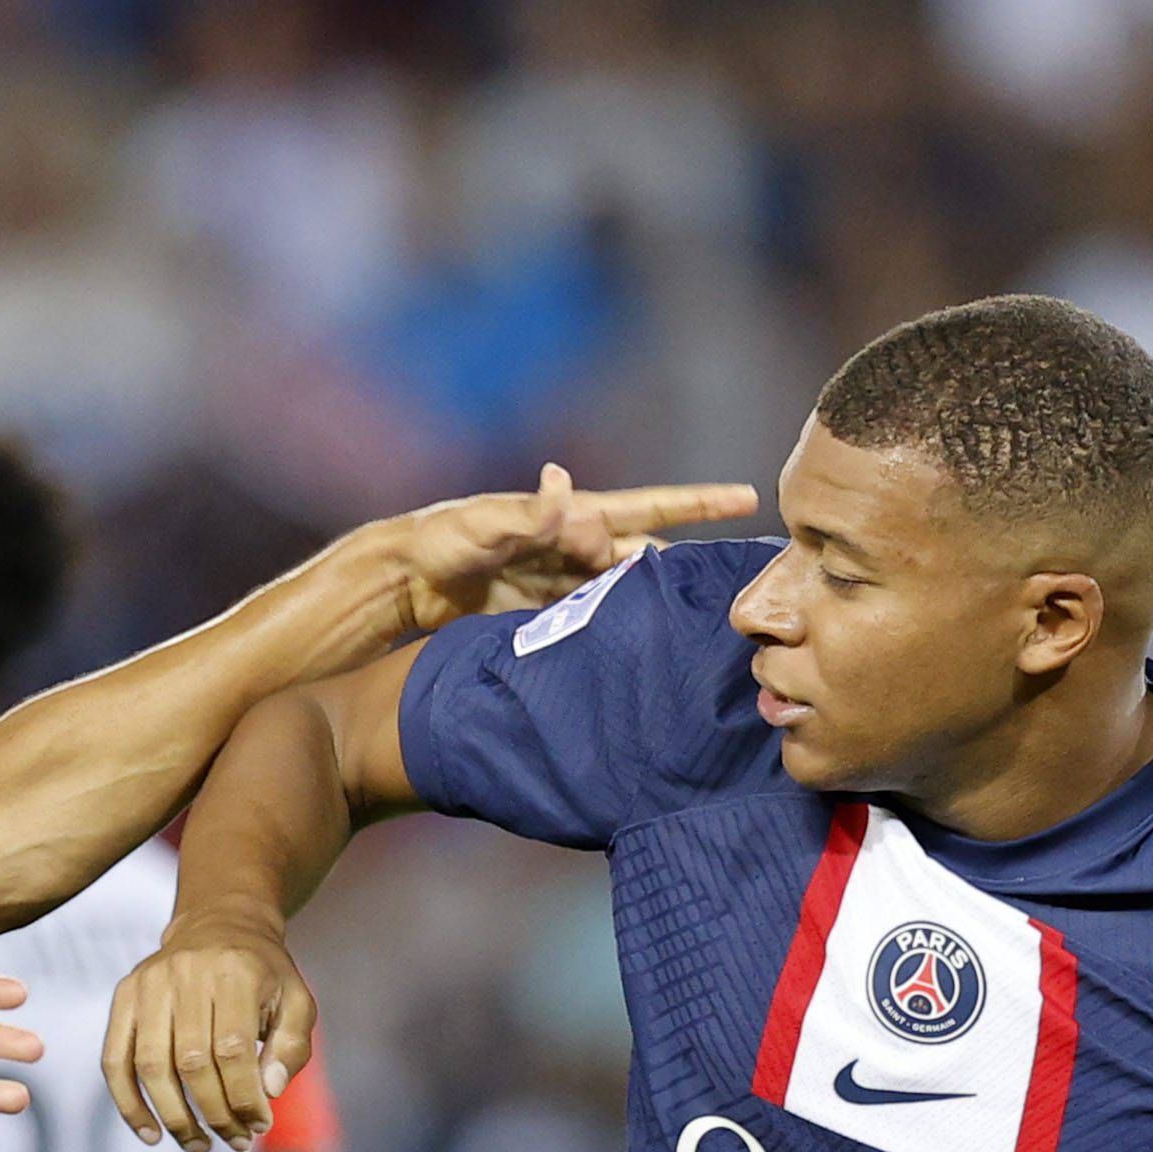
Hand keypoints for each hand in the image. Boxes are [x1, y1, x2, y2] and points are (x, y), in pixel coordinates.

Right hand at [104, 905, 312, 1151]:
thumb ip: (292, 1047)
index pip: (231, 1048)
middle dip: (214, 1113)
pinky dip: (128, 1104)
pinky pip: (115, 1060)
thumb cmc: (264, 975)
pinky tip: (151, 1134)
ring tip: (198, 1146)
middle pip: (190, 1062)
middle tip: (235, 1142)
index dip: (243, 1096)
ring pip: (151, 1066)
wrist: (220, 924)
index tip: (259, 1126)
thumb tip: (268, 1092)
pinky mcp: (123, 996)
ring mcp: (148, 983)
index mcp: (234, 971)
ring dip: (174, 1117)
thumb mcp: (296, 1001)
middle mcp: (185, 973)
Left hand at [378, 466, 763, 636]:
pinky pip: (591, 622)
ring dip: (653, 607)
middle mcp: (575, 546)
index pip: (648, 508)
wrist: (403, 580)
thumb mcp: (487, 524)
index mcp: (573, 518)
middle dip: (686, 569)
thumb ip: (534, 517)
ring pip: (623, 593)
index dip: (699, 503)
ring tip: (694, 629)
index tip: (748, 496)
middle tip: (730, 592)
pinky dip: (615, 633)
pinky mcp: (543, 615)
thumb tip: (576, 501)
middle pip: (645, 558)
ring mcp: (562, 581)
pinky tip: (640, 653)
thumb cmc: (441, 540)